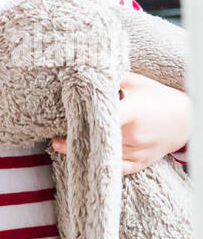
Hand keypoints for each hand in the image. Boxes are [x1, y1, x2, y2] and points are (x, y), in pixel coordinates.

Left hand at [51, 71, 192, 175]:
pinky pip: (113, 168)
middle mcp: (135, 134)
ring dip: (84, 149)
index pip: (106, 117)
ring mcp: (136, 152)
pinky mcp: (138, 165)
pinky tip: (80, 160)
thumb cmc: (156, 97)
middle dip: (78, 136)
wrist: (184, 121)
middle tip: (54, 136)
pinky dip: (97, 164)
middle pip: (100, 138)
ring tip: (59, 144)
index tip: (65, 120)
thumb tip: (82, 70)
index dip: (85, 119)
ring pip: (104, 154)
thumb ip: (110, 78)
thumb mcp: (135, 81)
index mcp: (134, 111)